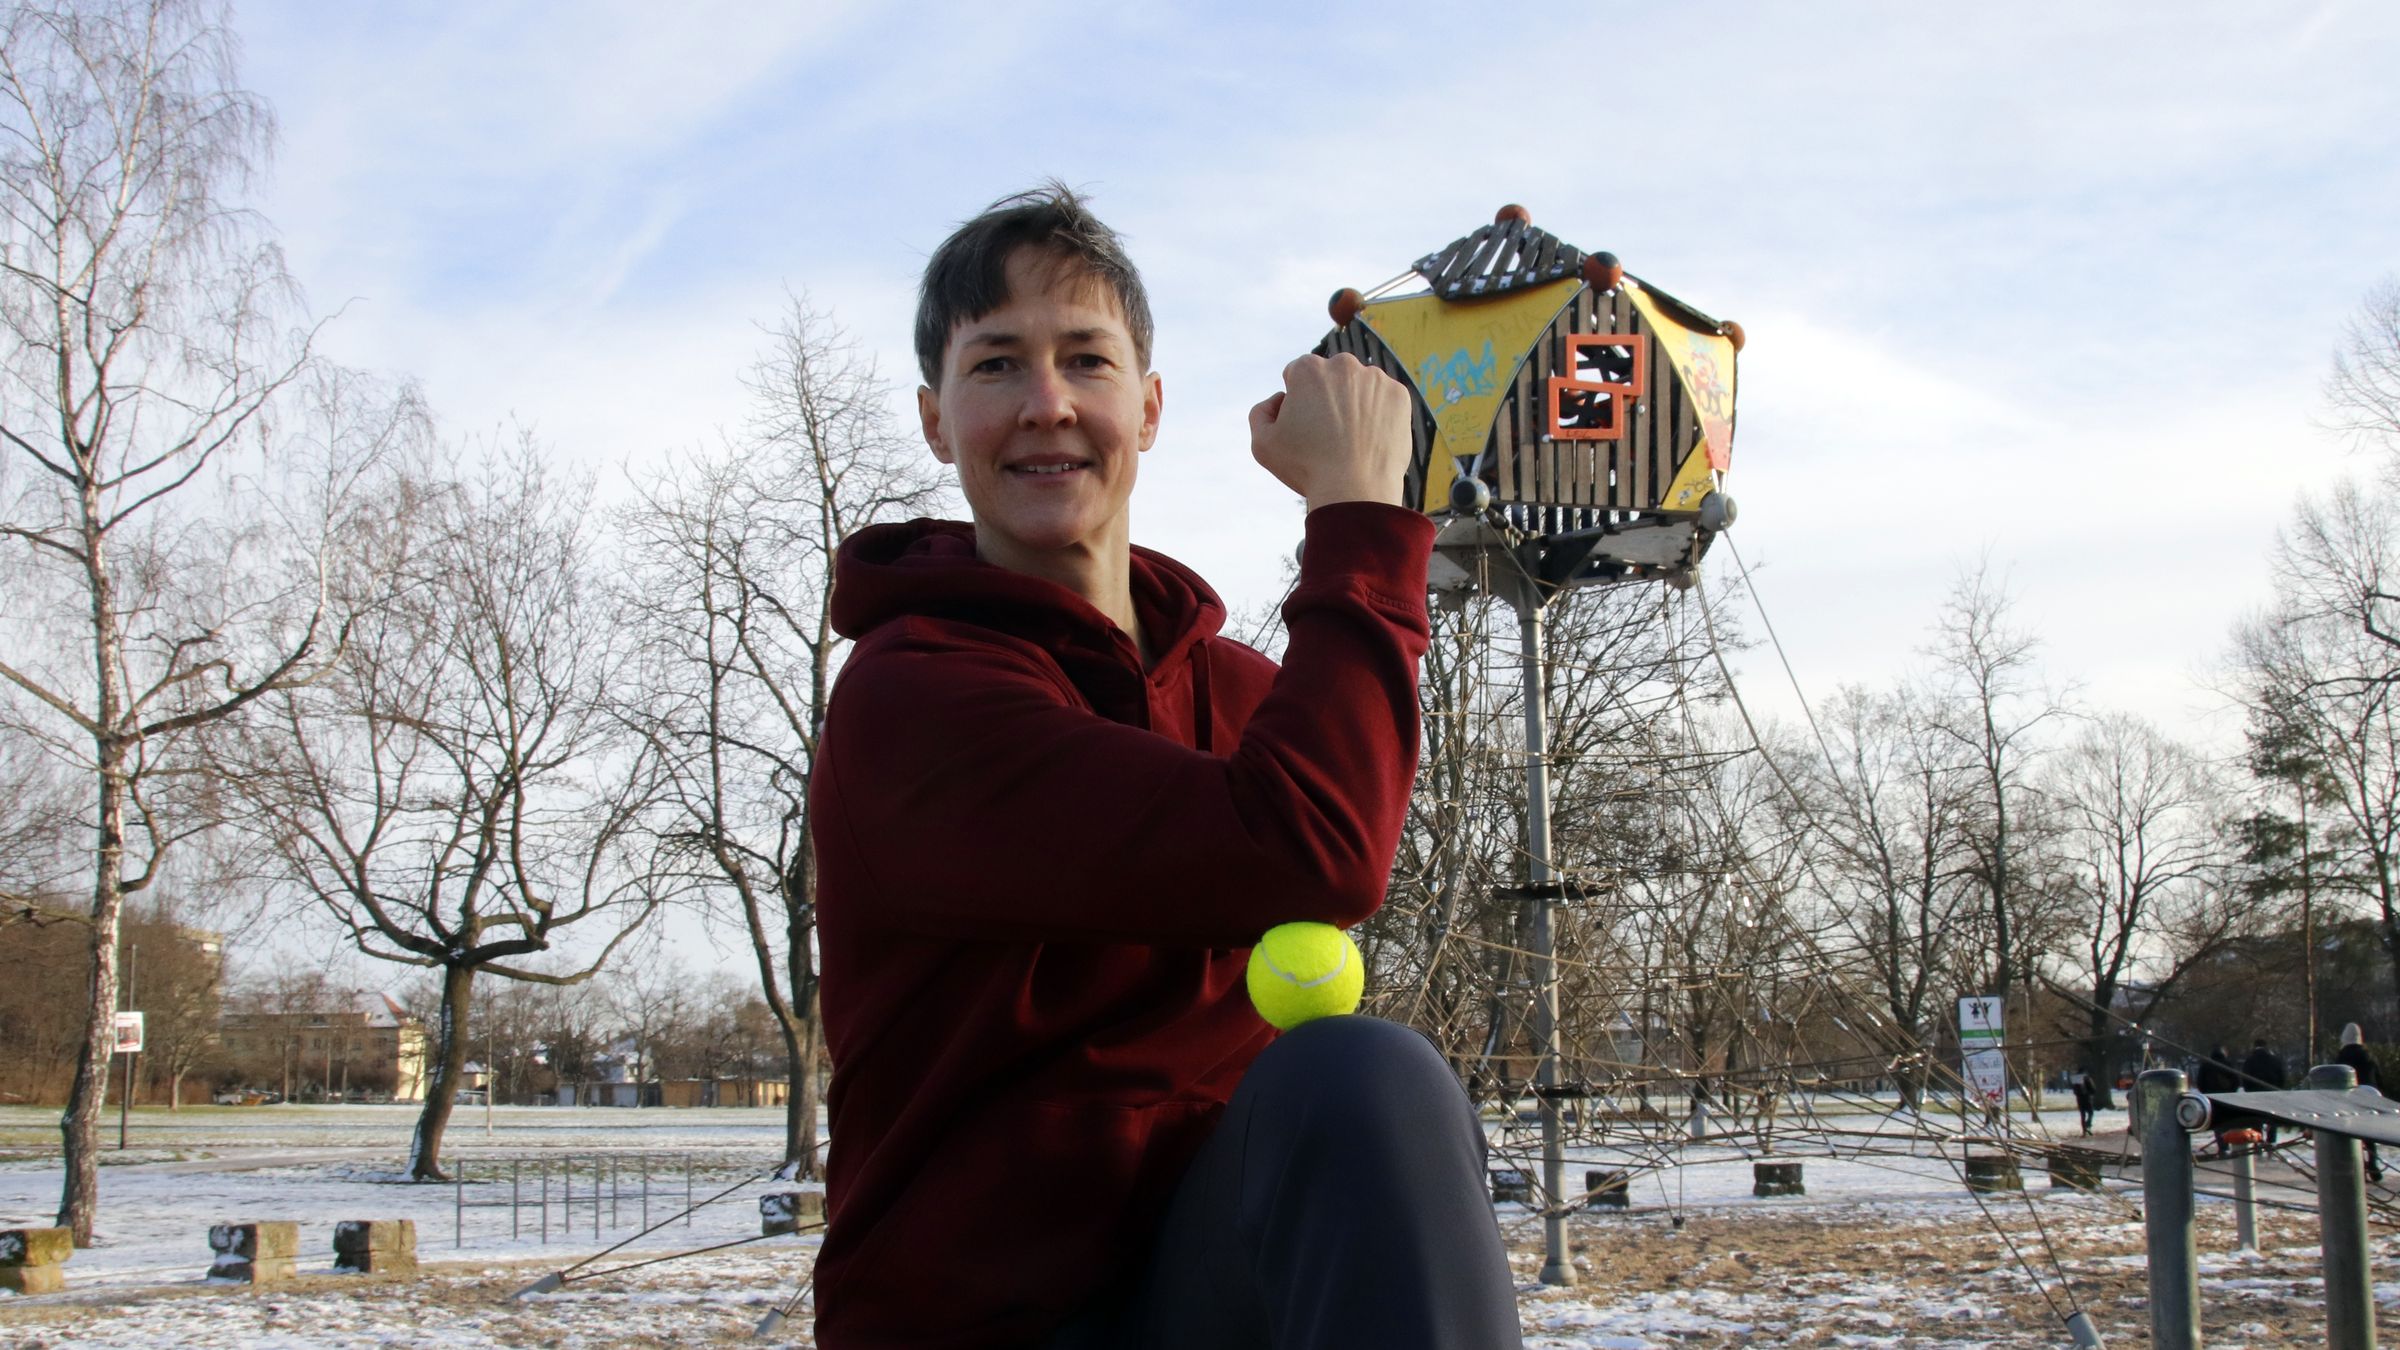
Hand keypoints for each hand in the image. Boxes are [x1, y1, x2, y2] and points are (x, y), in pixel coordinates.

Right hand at [1247, 353, 1410, 510]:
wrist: (1356, 492)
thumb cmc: (1306, 469)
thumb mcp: (1262, 444)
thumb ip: (1260, 413)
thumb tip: (1278, 399)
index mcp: (1308, 369)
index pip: (1298, 375)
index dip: (1297, 402)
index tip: (1304, 427)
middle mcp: (1343, 365)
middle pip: (1330, 376)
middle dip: (1326, 397)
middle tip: (1328, 434)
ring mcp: (1375, 379)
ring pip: (1359, 386)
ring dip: (1353, 404)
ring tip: (1350, 440)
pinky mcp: (1399, 396)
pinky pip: (1384, 400)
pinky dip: (1378, 414)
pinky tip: (1369, 439)